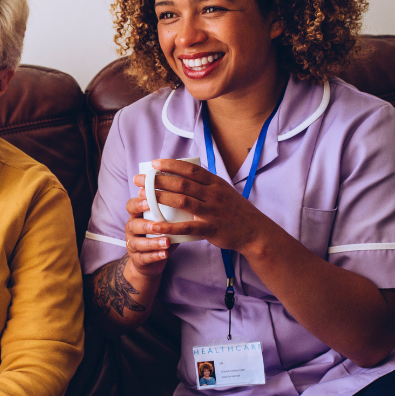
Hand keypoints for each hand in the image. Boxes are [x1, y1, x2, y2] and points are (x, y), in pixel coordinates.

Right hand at [123, 188, 173, 278]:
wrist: (150, 260)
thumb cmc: (159, 234)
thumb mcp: (162, 221)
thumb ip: (170, 211)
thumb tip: (188, 197)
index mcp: (136, 216)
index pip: (131, 206)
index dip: (138, 204)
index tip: (149, 202)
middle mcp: (131, 230)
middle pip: (133, 225)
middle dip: (146, 225)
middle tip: (158, 225)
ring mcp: (132, 245)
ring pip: (137, 243)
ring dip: (153, 243)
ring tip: (167, 242)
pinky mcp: (137, 259)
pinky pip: (144, 258)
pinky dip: (155, 256)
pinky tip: (165, 254)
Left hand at [135, 159, 270, 254]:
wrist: (254, 232)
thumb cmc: (235, 211)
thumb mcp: (223, 191)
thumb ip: (205, 183)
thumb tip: (183, 174)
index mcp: (215, 183)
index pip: (191, 169)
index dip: (171, 165)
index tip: (154, 163)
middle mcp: (213, 194)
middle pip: (182, 183)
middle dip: (158, 180)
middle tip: (140, 180)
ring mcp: (212, 212)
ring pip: (182, 201)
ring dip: (160, 198)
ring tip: (142, 197)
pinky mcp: (211, 229)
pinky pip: (186, 227)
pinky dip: (169, 226)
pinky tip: (155, 225)